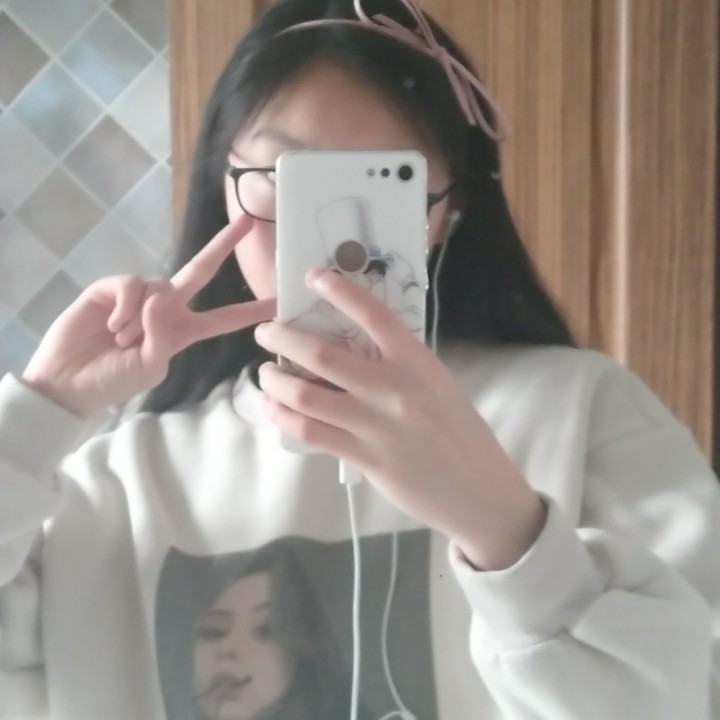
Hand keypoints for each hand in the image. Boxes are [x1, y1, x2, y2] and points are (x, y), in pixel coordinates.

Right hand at [23, 215, 275, 417]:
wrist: (69, 382)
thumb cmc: (114, 381)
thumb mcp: (151, 366)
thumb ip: (163, 336)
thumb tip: (159, 299)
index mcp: (182, 332)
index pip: (223, 319)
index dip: (249, 311)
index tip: (278, 302)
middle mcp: (166, 308)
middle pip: (200, 270)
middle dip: (223, 245)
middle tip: (247, 221)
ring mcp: (139, 296)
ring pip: (159, 284)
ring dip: (141, 318)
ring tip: (120, 340)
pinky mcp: (111, 287)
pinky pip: (132, 284)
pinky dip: (126, 305)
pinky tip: (112, 325)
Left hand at [254, 268, 545, 569]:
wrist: (477, 488)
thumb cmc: (458, 430)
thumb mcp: (435, 383)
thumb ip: (398, 364)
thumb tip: (351, 346)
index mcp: (416, 361)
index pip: (373, 314)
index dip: (339, 290)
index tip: (313, 277)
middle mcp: (392, 388)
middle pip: (322, 354)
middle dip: (283, 338)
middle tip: (265, 333)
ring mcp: (374, 425)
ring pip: (306, 395)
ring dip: (275, 381)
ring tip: (265, 375)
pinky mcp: (363, 457)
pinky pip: (311, 433)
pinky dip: (284, 417)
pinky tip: (274, 409)